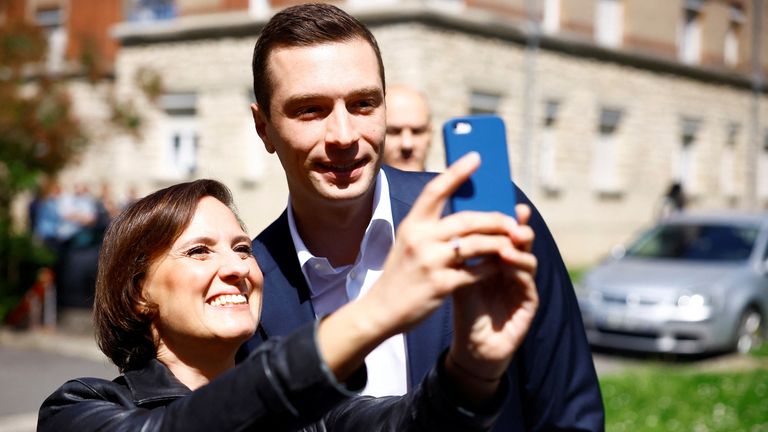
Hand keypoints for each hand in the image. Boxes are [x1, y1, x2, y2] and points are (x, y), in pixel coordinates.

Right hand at [364, 153, 522, 335]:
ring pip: (477, 244)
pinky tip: (501, 266)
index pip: (435, 190)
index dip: (457, 172)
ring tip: (513, 243)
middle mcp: (420, 239)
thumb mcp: (409, 242)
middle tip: (512, 220)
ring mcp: (431, 262)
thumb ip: (432, 228)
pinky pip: (477, 272)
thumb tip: (469, 211)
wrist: (381, 309)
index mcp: (412, 225)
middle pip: (467, 220)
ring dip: (500, 243)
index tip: (477, 157)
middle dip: (495, 218)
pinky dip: (493, 267)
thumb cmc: (402, 273)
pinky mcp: (442, 285)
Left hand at [447, 204, 538, 396]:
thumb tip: (450, 219)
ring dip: (519, 250)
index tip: (504, 200)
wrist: (472, 345)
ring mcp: (523, 285)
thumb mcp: (459, 275)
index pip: (505, 232)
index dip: (506, 216)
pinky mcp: (529, 303)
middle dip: (518, 228)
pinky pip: (528, 283)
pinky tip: (510, 264)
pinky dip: (520, 271)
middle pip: (521, 242)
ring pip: (528, 259)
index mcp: (498, 258)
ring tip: (509, 243)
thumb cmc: (466, 309)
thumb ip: (460, 251)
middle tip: (515, 217)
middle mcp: (514, 268)